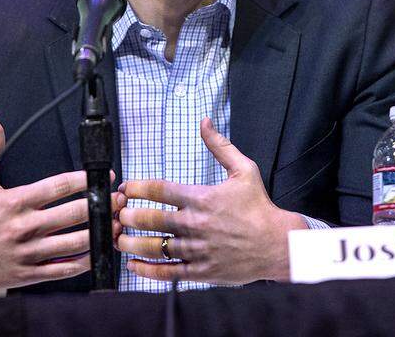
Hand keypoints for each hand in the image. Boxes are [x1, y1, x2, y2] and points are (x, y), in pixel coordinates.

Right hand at [0, 114, 125, 293]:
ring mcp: (29, 253)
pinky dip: (85, 261)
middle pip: (74, 214)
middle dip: (102, 204)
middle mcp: (25, 227)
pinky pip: (65, 269)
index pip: (59, 186)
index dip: (86, 179)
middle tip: (119, 198)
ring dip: (101, 233)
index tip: (104, 175)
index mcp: (16, 202)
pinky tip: (97, 251)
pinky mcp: (30, 274)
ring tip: (117, 223)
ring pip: (75, 243)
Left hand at [116, 118, 306, 284]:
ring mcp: (197, 249)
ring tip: (118, 239)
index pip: (160, 190)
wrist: (278, 244)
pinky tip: (133, 265)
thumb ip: (220, 146)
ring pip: (155, 247)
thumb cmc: (260, 207)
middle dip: (128, 216)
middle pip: (151, 219)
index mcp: (202, 198)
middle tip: (117, 214)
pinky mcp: (201, 270)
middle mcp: (196, 224)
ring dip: (131, 243)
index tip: (125, 189)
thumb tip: (204, 122)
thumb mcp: (244, 169)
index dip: (137, 188)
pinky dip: (147, 270)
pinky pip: (168, 273)